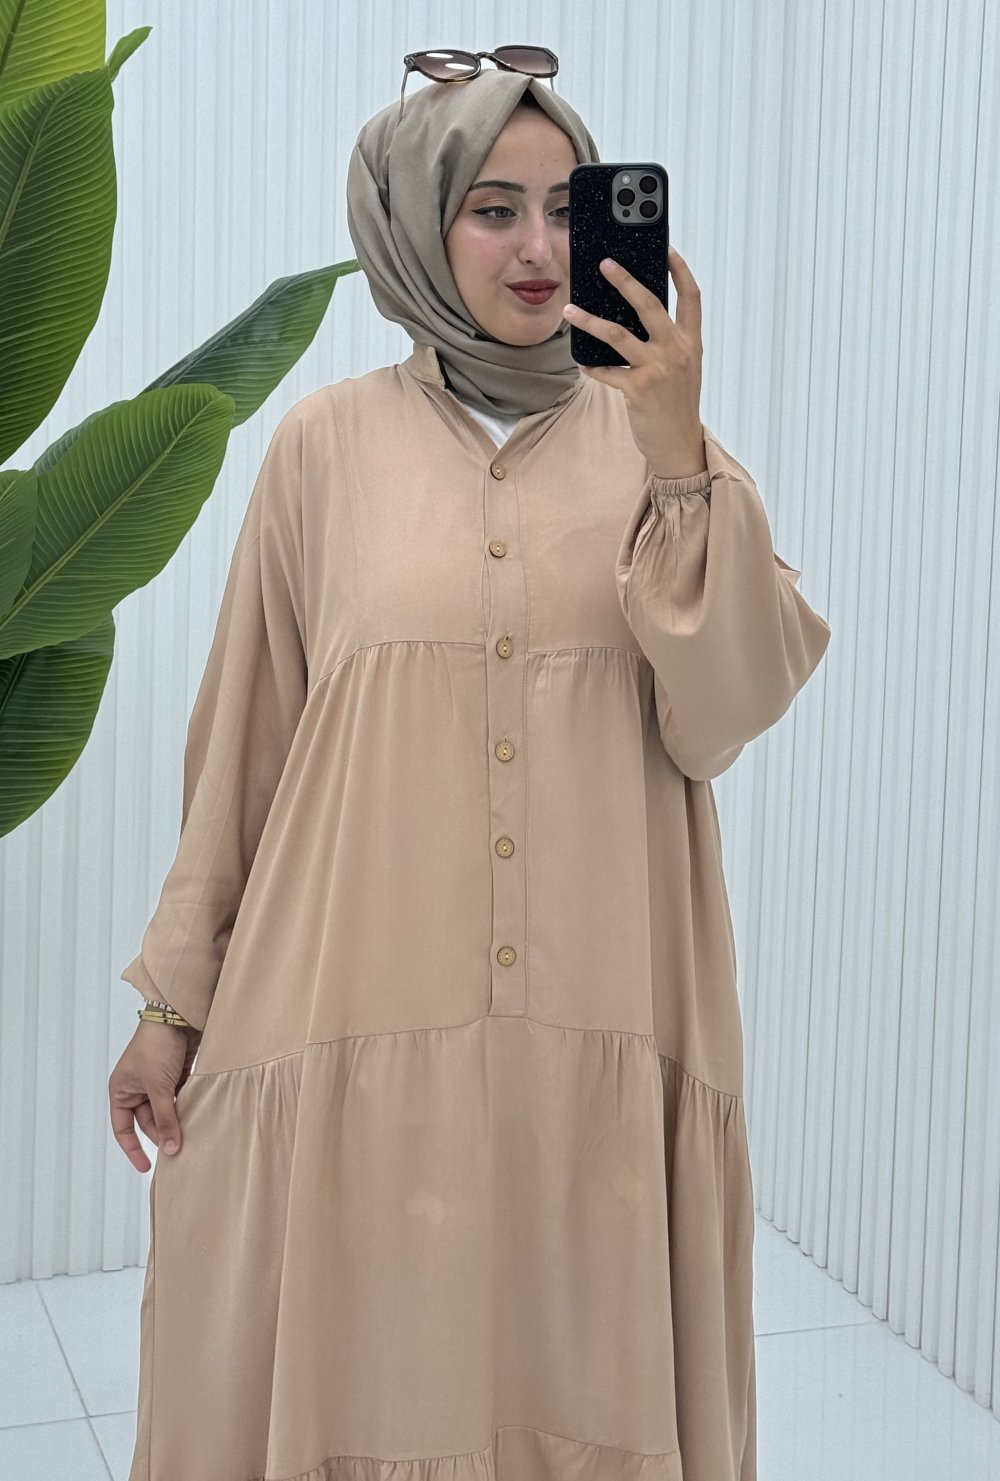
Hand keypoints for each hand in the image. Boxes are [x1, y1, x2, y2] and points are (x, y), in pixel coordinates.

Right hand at [108, 1019, 202, 1172]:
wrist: (179, 1016)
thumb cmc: (157, 1046)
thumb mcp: (159, 1087)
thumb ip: (165, 1118)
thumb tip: (170, 1148)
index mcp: (121, 1090)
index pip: (123, 1128)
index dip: (133, 1149)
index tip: (147, 1167)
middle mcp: (136, 1088)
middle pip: (148, 1122)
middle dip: (162, 1133)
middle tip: (179, 1148)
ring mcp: (156, 1082)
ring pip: (166, 1112)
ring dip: (176, 1121)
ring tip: (190, 1135)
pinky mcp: (175, 1076)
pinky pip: (179, 1100)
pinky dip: (186, 1108)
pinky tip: (197, 1117)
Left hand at [564, 247, 706, 477]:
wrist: (679, 444)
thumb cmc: (677, 403)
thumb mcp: (682, 367)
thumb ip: (667, 341)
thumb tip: (634, 317)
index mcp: (691, 342)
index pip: (691, 297)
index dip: (680, 270)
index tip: (666, 248)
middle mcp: (677, 351)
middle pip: (650, 305)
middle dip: (626, 281)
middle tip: (605, 264)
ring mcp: (658, 369)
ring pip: (618, 335)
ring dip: (590, 321)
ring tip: (570, 311)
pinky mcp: (639, 389)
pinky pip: (607, 372)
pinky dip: (592, 366)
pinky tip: (581, 361)